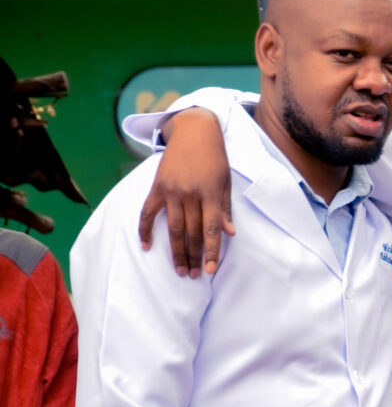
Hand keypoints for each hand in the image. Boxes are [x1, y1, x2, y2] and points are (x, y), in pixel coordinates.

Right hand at [137, 108, 234, 278]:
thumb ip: (225, 209)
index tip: (210, 270)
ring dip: (176, 250)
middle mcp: (189, 194)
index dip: (211, 251)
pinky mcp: (156, 187)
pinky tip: (146, 246)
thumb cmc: (215, 158)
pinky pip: (148, 212)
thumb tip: (230, 234)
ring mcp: (171, 191)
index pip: (211, 229)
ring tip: (180, 269)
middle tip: (194, 275)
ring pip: (173, 228)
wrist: (193, 131)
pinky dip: (145, 229)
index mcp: (210, 194)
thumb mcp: (226, 182)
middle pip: (192, 232)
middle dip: (194, 256)